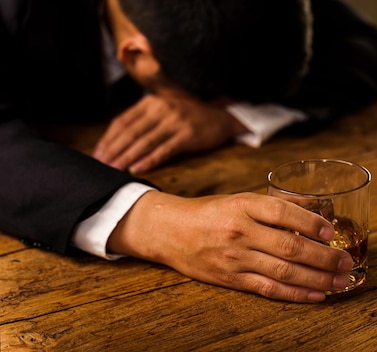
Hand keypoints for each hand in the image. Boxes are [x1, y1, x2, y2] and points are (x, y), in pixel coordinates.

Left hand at [93, 94, 247, 173]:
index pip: (123, 121)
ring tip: (114, 170)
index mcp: (151, 102)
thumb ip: (143, 120)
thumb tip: (118, 142)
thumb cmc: (189, 116)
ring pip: (145, 142)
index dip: (108, 139)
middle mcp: (161, 109)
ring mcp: (175, 121)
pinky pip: (165, 149)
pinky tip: (138, 169)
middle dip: (113, 151)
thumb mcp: (164, 109)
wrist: (221, 116)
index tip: (97, 155)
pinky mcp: (188, 135)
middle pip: (131, 132)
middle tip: (100, 166)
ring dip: (127, 157)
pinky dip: (150, 160)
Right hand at [107, 191, 353, 302]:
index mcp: (243, 205)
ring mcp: (236, 258)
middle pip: (289, 247)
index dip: (310, 223)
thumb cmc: (209, 212)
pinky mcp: (232, 279)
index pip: (283, 213)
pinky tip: (316, 295)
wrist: (170, 231)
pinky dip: (296, 294)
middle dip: (323, 257)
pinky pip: (269, 289)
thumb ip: (276, 203)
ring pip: (284, 272)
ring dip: (317, 279)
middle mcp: (241, 232)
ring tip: (340, 281)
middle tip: (345, 261)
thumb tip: (314, 207)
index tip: (330, 231)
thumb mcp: (240, 198)